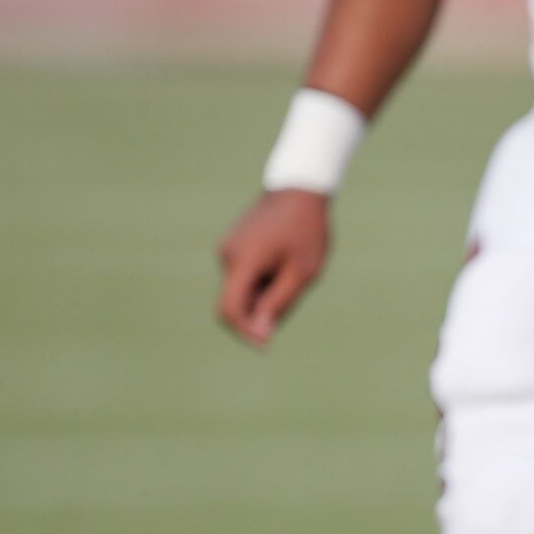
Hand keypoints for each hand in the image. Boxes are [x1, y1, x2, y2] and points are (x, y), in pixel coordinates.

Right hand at [216, 189, 330, 345]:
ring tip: (292, 270)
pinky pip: (244, 276)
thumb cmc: (306, 230)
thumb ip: (278, 304)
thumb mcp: (302, 273)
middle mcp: (227, 255)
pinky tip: (283, 262)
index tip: (265, 344)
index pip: (229, 309)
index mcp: (244, 261)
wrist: (299, 189)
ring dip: (264, 294)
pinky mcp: (233, 246)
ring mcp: (228, 248)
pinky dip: (262, 280)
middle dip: (260, 311)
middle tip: (294, 293)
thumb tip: (259, 334)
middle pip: (237, 302)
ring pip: (242, 290)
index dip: (244, 332)